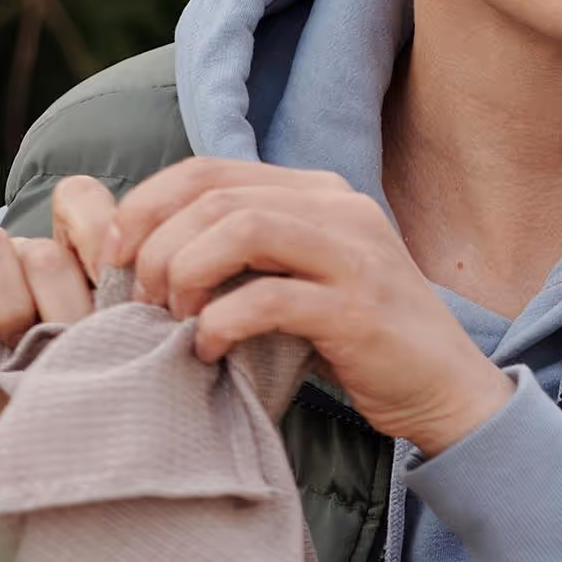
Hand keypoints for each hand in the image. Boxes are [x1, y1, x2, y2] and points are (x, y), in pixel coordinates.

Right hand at [0, 175, 124, 476]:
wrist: (15, 458)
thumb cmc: (79, 406)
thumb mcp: (121, 363)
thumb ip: (145, 325)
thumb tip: (194, 312)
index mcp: (72, 260)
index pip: (80, 199)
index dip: (103, 235)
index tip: (131, 295)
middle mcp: (20, 260)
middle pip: (43, 246)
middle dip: (68, 303)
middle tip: (82, 350)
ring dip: (14, 304)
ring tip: (28, 354)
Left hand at [105, 158, 512, 454]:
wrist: (448, 390)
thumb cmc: (363, 341)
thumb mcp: (307, 277)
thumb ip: (253, 251)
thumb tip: (157, 247)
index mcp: (320, 193)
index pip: (209, 171)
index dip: (147, 205)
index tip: (114, 253)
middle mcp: (341, 210)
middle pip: (215, 197)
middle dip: (156, 245)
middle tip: (137, 296)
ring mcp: (354, 256)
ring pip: (238, 231)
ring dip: (184, 274)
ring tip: (171, 317)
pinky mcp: (358, 309)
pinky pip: (267, 299)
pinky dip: (220, 323)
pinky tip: (207, 350)